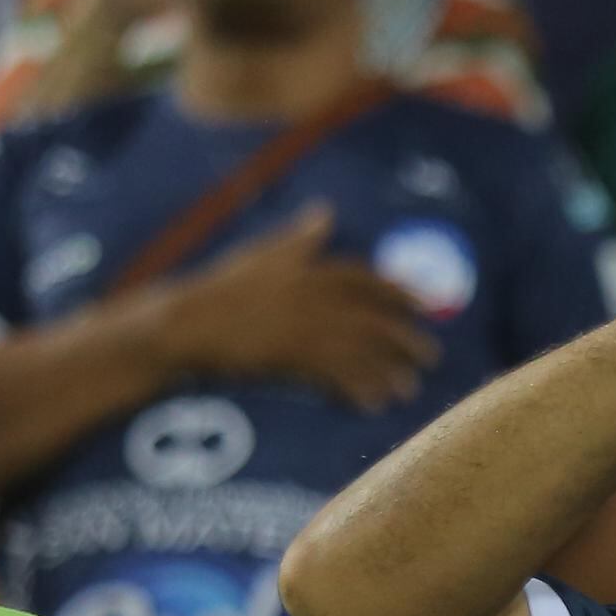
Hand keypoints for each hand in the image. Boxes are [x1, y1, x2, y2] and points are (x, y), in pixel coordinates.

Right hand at [158, 205, 437, 407]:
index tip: (426, 304)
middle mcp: (314, 298)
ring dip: (388, 371)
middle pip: (373, 319)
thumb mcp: (262, 253)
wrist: (185, 324)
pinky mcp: (290, 358)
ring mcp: (304, 328)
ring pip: (360, 352)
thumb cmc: (220, 287)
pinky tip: (373, 404)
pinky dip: (357, 390)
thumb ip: (299, 237)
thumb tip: (324, 211)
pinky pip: (335, 377)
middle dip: (405, 338)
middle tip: (431, 356)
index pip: (367, 279)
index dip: (400, 292)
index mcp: (309, 269)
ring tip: (408, 388)